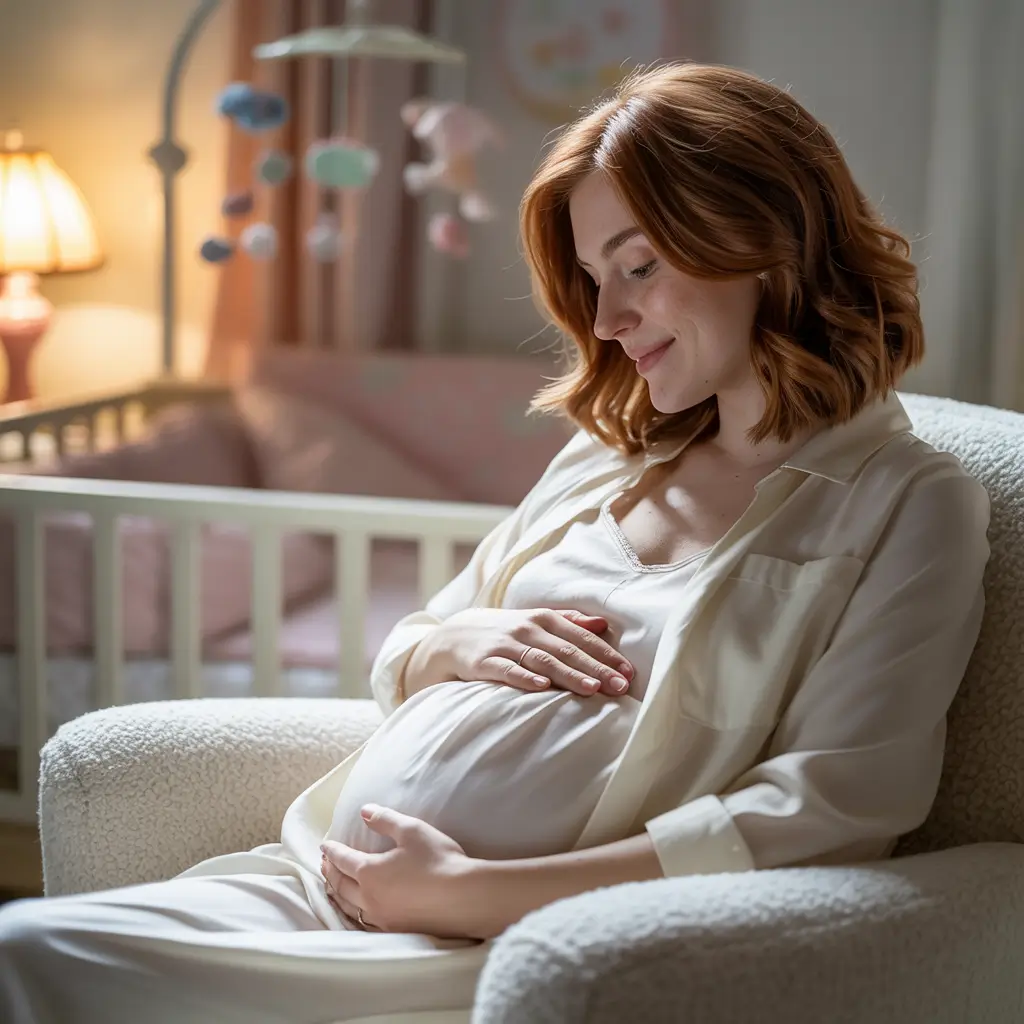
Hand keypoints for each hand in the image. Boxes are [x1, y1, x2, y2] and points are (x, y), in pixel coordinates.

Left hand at [320, 804, 482, 938]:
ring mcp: (381, 918)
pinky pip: (363, 922)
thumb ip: (385, 819)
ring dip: (337, 894)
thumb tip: (364, 811)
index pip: (343, 859)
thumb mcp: (412, 830)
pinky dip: (353, 912)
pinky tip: (358, 912)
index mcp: (369, 872)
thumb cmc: (438, 859)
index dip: (332, 851)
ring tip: (333, 887)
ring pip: (349, 907)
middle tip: (324, 864)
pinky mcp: (394, 930)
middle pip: (340, 885)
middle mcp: (369, 898)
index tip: (324, 845)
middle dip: (330, 872)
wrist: (463, 897)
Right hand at [430, 607, 633, 696]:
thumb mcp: (535, 621)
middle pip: (567, 650)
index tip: (628, 672)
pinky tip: (542, 687)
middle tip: (620, 686)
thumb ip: (569, 621)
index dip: (606, 654)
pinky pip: (507, 670)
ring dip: (569, 674)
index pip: (581, 637)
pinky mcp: (484, 661)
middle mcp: (527, 628)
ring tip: (592, 688)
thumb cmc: (504, 632)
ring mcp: (505, 644)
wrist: (453, 635)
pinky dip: (525, 678)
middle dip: (597, 668)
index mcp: (544, 618)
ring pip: (543, 659)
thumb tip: (603, 624)